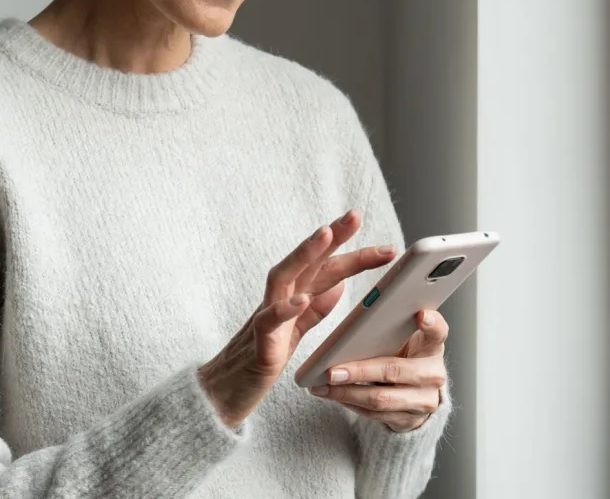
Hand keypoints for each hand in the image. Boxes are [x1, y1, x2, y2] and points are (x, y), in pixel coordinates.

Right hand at [197, 210, 396, 427]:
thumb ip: (316, 309)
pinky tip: (302, 299)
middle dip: (331, 236)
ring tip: (326, 235)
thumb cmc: (260, 359)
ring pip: (283, 276)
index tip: (385, 245)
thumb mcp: (296, 332)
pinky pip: (269, 321)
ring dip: (304, 254)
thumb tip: (339, 285)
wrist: (225, 393)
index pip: (324, 267)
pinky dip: (285, 308)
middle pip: (306, 260)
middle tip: (355, 215)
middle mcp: (278, 299)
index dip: (351, 252)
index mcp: (292, 297)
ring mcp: (265, 317)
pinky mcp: (258, 342)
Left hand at [308, 309, 447, 431]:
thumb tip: (353, 326)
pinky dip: (350, 404)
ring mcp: (423, 401)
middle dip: (359, 372)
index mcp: (432, 346)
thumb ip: (391, 330)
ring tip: (323, 386)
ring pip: (381, 399)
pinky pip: (375, 415)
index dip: (431, 323)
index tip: (421, 315)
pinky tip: (333, 395)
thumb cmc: (405, 355)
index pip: (438, 332)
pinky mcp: (409, 420)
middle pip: (394, 371)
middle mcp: (433, 374)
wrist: (419, 391)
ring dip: (347, 393)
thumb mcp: (406, 339)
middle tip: (332, 371)